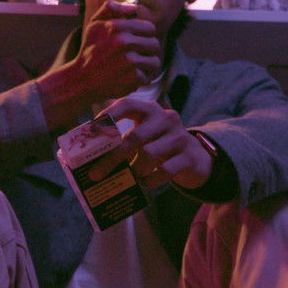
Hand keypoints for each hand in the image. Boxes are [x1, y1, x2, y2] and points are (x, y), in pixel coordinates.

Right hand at [36, 0, 161, 128]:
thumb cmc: (91, 50)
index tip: (137, 42)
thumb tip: (135, 6)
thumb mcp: (95, 25)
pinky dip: (140, 80)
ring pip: (155, 61)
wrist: (82, 79)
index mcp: (117, 26)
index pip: (149, 28)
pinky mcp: (133, 78)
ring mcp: (129, 61)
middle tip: (136, 57)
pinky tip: (128, 78)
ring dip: (147, 67)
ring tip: (135, 68)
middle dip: (147, 51)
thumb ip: (111, 8)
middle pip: (155, 44)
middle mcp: (124, 42)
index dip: (145, 35)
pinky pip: (148, 77)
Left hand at [88, 97, 212, 189]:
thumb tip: (92, 161)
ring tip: (130, 176)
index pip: (128, 104)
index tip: (92, 130)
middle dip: (113, 157)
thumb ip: (123, 142)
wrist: (194, 158)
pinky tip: (146, 183)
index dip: (109, 115)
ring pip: (149, 155)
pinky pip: (164, 171)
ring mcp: (180, 137)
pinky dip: (150, 180)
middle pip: (135, 137)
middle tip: (96, 174)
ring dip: (134, 169)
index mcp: (150, 110)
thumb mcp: (144, 137)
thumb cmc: (158, 147)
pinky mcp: (189, 156)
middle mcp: (166, 119)